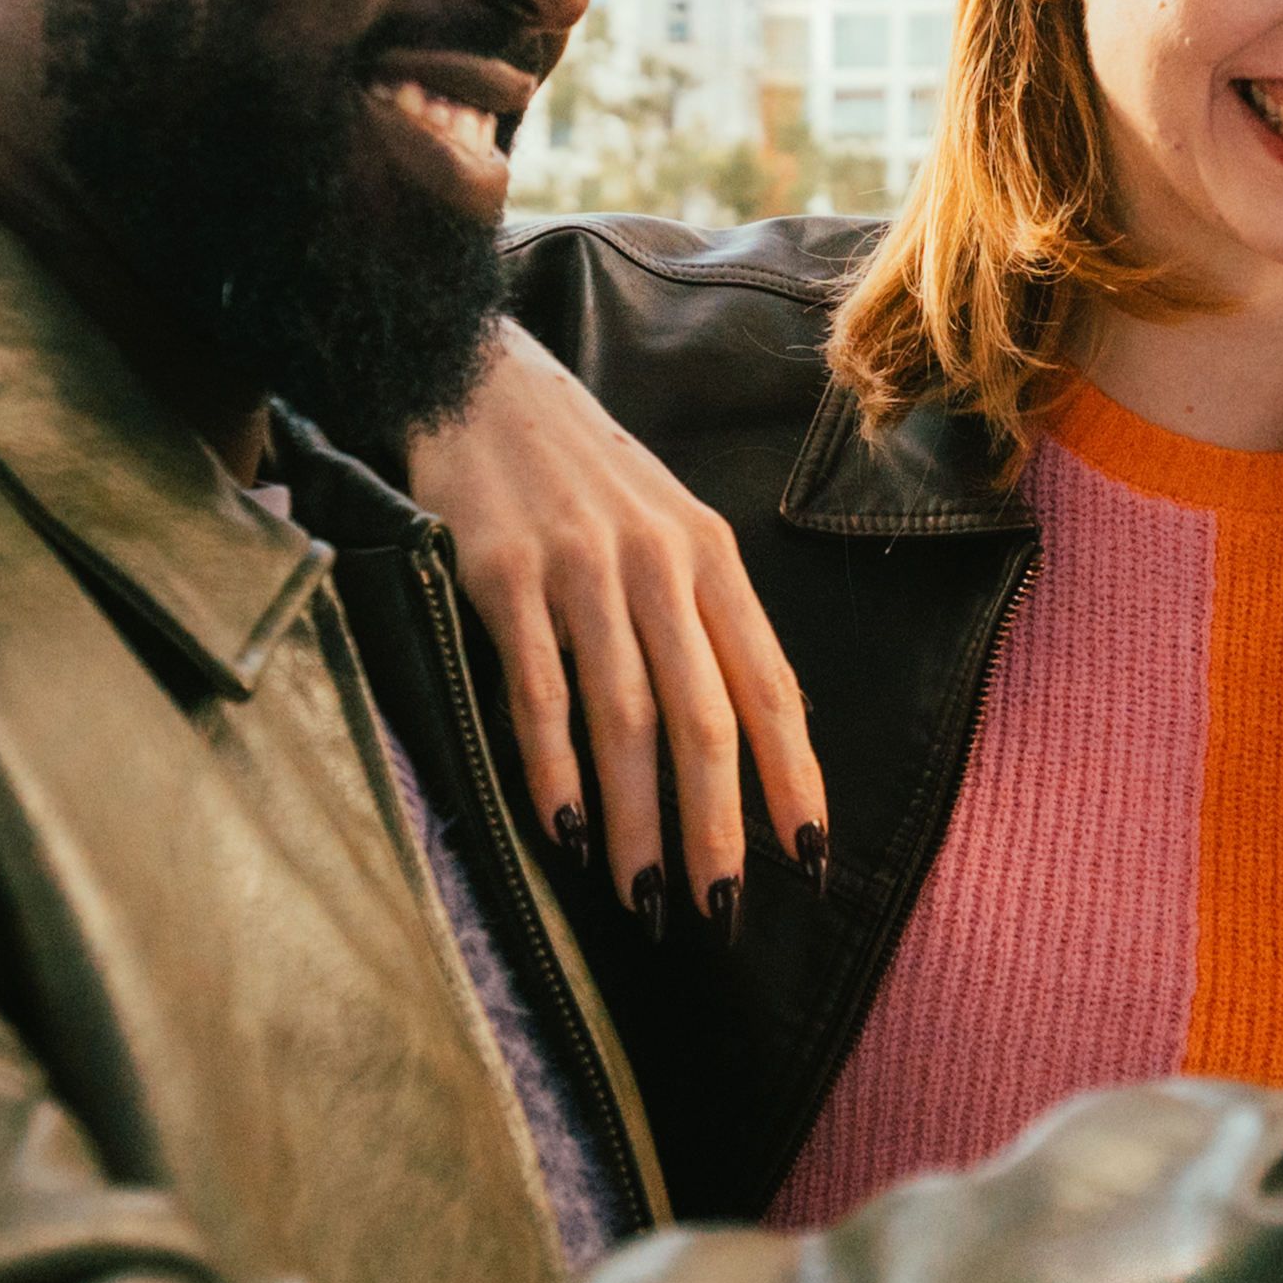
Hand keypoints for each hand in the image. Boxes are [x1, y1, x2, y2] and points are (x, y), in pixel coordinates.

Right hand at [403, 320, 826, 935]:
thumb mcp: (663, 520)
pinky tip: (563, 828)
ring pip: (624, 716)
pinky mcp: (501, 573)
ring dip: (636, 820)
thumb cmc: (576, 466)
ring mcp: (578, 567)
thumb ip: (700, 613)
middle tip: (721, 910)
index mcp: (709, 553)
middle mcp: (657, 560)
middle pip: (704, 716)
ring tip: (645, 895)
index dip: (794, 776)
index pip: (770, 683)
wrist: (471, 372)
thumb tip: (745, 731)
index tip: (811, 857)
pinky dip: (553, 767)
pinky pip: (537, 690)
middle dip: (718, 824)